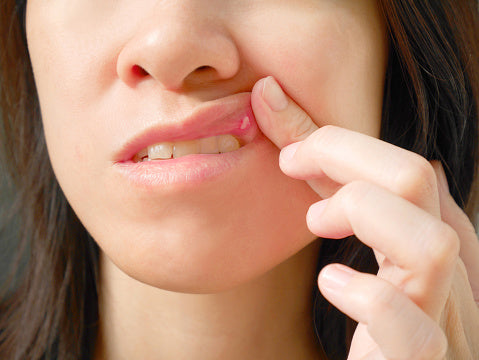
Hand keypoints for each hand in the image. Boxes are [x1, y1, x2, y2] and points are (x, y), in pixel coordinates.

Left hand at [251, 76, 478, 358]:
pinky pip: (415, 332)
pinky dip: (369, 297)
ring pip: (433, 245)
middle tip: (290, 161)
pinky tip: (331, 283)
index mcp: (430, 252)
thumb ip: (333, 202)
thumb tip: (309, 143)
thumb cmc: (366, 333)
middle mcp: (450, 282)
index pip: (410, 174)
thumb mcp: (351, 250)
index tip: (292, 144)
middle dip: (346, 154)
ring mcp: (445, 330)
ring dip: (361, 211)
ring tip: (315, 221)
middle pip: (419, 182)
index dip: (348, 144)